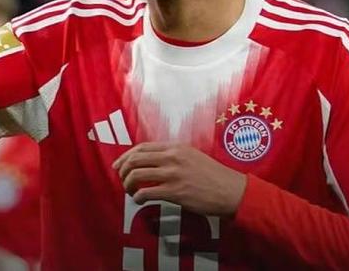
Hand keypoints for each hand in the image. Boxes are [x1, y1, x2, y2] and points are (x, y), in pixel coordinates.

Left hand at [112, 142, 246, 216]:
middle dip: (123, 170)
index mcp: (175, 147)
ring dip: (128, 184)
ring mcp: (173, 174)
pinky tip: (139, 200)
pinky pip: (146, 192)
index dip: (126, 156)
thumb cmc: (213, 175)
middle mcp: (172, 157)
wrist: (230, 190)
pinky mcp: (175, 192)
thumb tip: (152, 162)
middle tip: (121, 180)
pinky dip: (137, 197)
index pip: (142, 147)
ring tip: (130, 192)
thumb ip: (173, 155)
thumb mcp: (192, 156)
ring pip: (137, 175)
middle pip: (135, 159)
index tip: (118, 165)